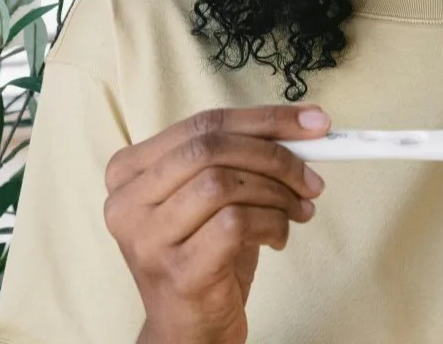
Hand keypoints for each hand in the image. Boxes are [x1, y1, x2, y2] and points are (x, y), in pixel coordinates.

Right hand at [104, 105, 329, 343]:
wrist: (188, 329)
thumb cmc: (204, 255)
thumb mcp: (214, 197)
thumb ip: (243, 157)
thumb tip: (307, 127)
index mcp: (129, 170)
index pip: (203, 124)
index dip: (265, 119)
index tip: (315, 122)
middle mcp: (127, 201)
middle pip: (211, 148)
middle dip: (275, 156)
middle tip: (311, 178)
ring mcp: (147, 238)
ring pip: (222, 183)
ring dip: (276, 194)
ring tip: (296, 211)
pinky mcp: (177, 271)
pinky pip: (235, 224)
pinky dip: (271, 224)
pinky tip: (278, 237)